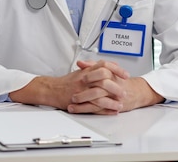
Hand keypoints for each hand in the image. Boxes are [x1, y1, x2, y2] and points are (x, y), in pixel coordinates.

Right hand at [8, 59, 128, 112]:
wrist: (52, 89)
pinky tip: (112, 111)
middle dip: (117, 86)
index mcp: (87, 70)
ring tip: (120, 104)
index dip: (117, 69)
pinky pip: (94, 106)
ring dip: (112, 100)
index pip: (105, 65)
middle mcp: (86, 79)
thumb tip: (106, 66)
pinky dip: (105, 110)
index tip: (125, 74)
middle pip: (105, 79)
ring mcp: (83, 90)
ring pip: (101, 94)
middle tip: (124, 91)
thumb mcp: (80, 71)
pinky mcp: (80, 101)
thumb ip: (93, 68)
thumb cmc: (66, 81)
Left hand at [69, 60, 163, 114]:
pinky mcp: (111, 107)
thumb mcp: (108, 70)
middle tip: (74, 92)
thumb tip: (80, 63)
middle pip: (99, 88)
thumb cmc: (119, 81)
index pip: (101, 72)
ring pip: (97, 101)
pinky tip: (76, 109)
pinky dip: (86, 110)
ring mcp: (112, 97)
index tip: (80, 76)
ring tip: (72, 103)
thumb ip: (93, 65)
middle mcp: (112, 86)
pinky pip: (97, 110)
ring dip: (83, 102)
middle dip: (84, 91)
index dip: (90, 74)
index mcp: (111, 75)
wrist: (135, 92)